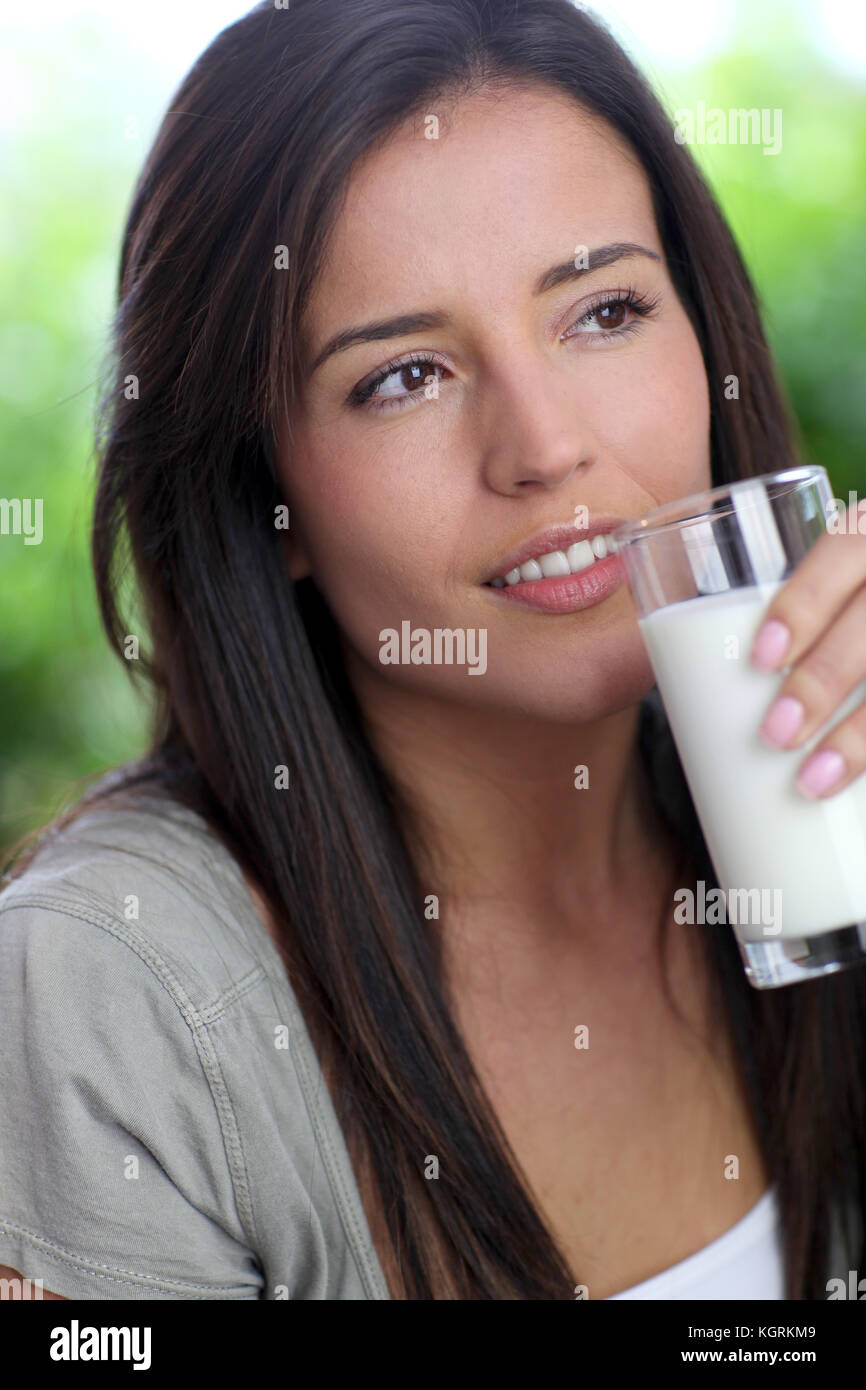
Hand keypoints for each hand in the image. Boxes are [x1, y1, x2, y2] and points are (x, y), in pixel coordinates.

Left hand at [749, 525, 865, 798]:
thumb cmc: (851, 614)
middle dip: (824, 679)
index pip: (847, 547)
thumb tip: (696, 698)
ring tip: (812, 781)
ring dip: (862, 734)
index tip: (760, 660)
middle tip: (775, 735)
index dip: (804, 601)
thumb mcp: (838, 593)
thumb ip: (794, 626)